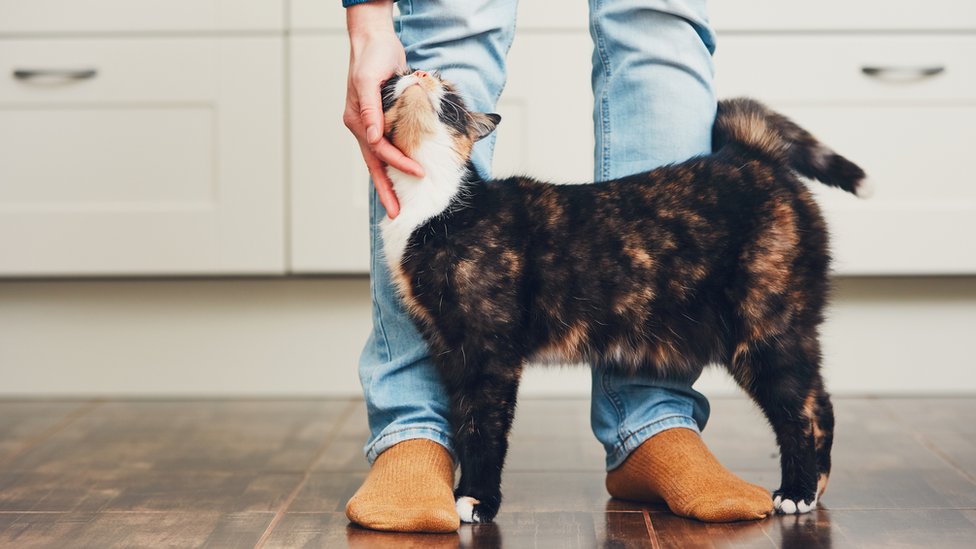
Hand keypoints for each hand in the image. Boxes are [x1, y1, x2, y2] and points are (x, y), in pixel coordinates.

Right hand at [343, 0, 423, 218]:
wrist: (375, 41)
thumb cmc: (373, 56)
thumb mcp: (369, 79)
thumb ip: (370, 108)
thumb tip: (372, 136)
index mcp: (357, 120)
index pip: (380, 150)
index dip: (399, 163)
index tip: (419, 173)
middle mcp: (362, 126)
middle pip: (375, 165)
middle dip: (386, 191)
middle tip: (396, 214)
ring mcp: (370, 125)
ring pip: (380, 160)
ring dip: (389, 182)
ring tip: (396, 205)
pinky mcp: (381, 120)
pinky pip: (387, 148)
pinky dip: (394, 164)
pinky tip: (400, 176)